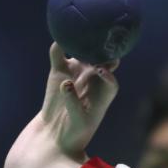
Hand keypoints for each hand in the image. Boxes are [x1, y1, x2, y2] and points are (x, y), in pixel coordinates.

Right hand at [40, 42, 118, 159]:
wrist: (56, 131)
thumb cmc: (74, 131)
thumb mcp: (77, 122)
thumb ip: (73, 103)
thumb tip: (67, 84)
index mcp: (104, 93)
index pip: (110, 81)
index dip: (108, 75)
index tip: (99, 71)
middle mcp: (94, 78)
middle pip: (101, 60)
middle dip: (100, 51)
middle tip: (94, 44)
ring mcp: (78, 71)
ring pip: (81, 52)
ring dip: (80, 43)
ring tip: (76, 35)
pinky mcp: (60, 70)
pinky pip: (59, 54)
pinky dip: (58, 46)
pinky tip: (57, 39)